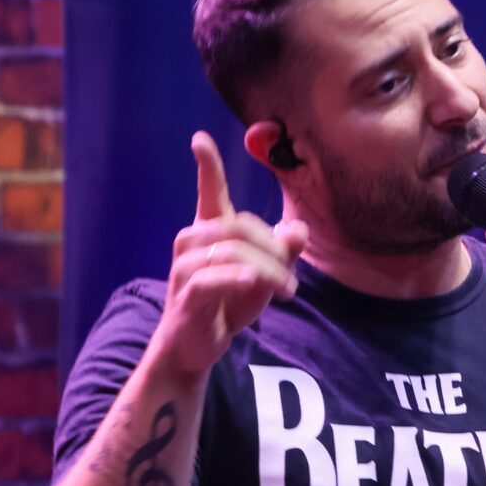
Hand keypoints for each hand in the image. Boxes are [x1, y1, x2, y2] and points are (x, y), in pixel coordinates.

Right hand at [154, 131, 308, 379]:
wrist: (195, 346)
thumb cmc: (227, 305)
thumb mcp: (263, 277)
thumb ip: (282, 253)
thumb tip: (300, 230)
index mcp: (209, 231)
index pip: (209, 191)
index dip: (206, 165)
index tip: (199, 139)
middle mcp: (192, 242)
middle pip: (241, 226)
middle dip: (274, 248)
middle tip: (292, 277)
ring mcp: (185, 267)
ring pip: (233, 251)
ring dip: (268, 270)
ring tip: (286, 290)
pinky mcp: (187, 293)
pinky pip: (215, 277)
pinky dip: (242, 279)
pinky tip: (257, 285)